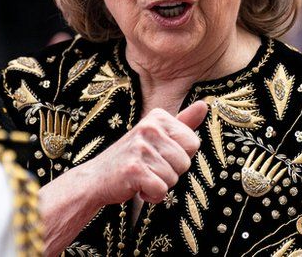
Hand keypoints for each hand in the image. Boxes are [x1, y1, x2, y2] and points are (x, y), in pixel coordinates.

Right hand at [83, 101, 206, 204]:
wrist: (97, 177)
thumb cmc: (133, 157)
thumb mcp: (158, 135)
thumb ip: (183, 122)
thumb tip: (204, 105)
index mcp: (158, 117)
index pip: (193, 143)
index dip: (180, 156)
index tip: (160, 155)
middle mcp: (149, 128)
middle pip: (185, 162)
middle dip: (171, 172)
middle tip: (150, 167)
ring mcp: (140, 147)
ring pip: (174, 178)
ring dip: (160, 185)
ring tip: (143, 177)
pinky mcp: (134, 169)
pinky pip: (161, 190)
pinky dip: (152, 196)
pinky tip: (138, 188)